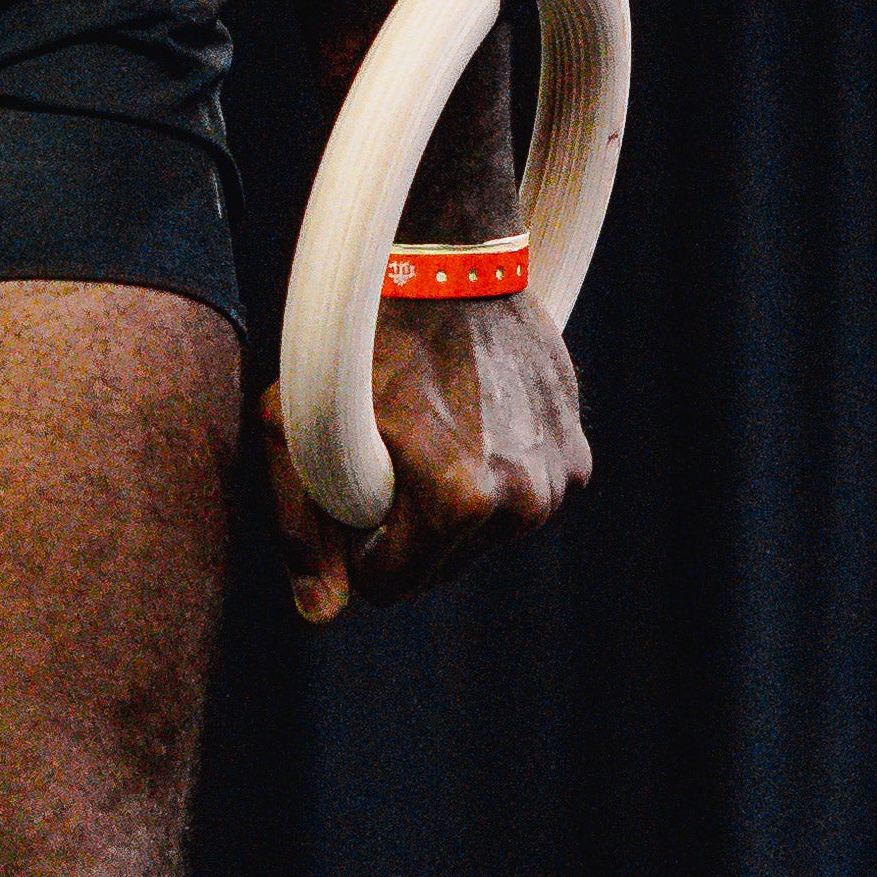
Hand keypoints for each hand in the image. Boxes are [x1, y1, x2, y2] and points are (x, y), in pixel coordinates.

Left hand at [255, 297, 588, 625]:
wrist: (446, 262)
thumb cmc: (358, 343)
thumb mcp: (299, 430)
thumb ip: (302, 528)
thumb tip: (319, 614)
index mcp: (462, 501)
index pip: (389, 585)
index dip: (355, 544)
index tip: (351, 489)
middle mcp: (524, 500)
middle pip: (439, 568)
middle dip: (406, 530)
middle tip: (389, 453)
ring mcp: (558, 479)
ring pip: (482, 539)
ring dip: (450, 507)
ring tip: (430, 433)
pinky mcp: (577, 455)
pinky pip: (520, 499)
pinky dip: (493, 478)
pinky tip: (471, 421)